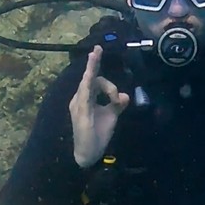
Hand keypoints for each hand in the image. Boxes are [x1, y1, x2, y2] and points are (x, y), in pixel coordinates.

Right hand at [69, 45, 129, 167]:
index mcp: (86, 98)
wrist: (89, 154)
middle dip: (94, 65)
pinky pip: (84, 95)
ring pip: (88, 84)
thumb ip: (117, 104)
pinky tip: (89, 76)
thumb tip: (126, 95)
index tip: (98, 51)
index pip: (93, 80)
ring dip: (101, 82)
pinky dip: (88, 84)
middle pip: (91, 79)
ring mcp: (78, 105)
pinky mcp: (81, 113)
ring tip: (109, 84)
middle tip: (98, 49)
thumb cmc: (97, 135)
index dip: (95, 65)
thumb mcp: (111, 115)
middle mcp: (79, 99)